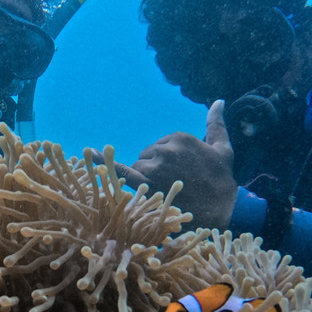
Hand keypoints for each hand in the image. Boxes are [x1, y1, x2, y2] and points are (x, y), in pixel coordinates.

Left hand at [112, 100, 238, 227]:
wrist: (222, 210)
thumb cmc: (223, 180)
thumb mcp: (223, 148)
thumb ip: (216, 123)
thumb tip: (218, 101)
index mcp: (179, 137)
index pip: (161, 146)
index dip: (168, 161)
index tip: (181, 173)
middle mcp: (165, 149)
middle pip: (147, 156)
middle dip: (156, 169)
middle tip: (173, 184)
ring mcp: (154, 166)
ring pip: (138, 168)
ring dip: (146, 179)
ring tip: (165, 191)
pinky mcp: (146, 184)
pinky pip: (120, 171)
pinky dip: (105, 164)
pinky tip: (89, 156)